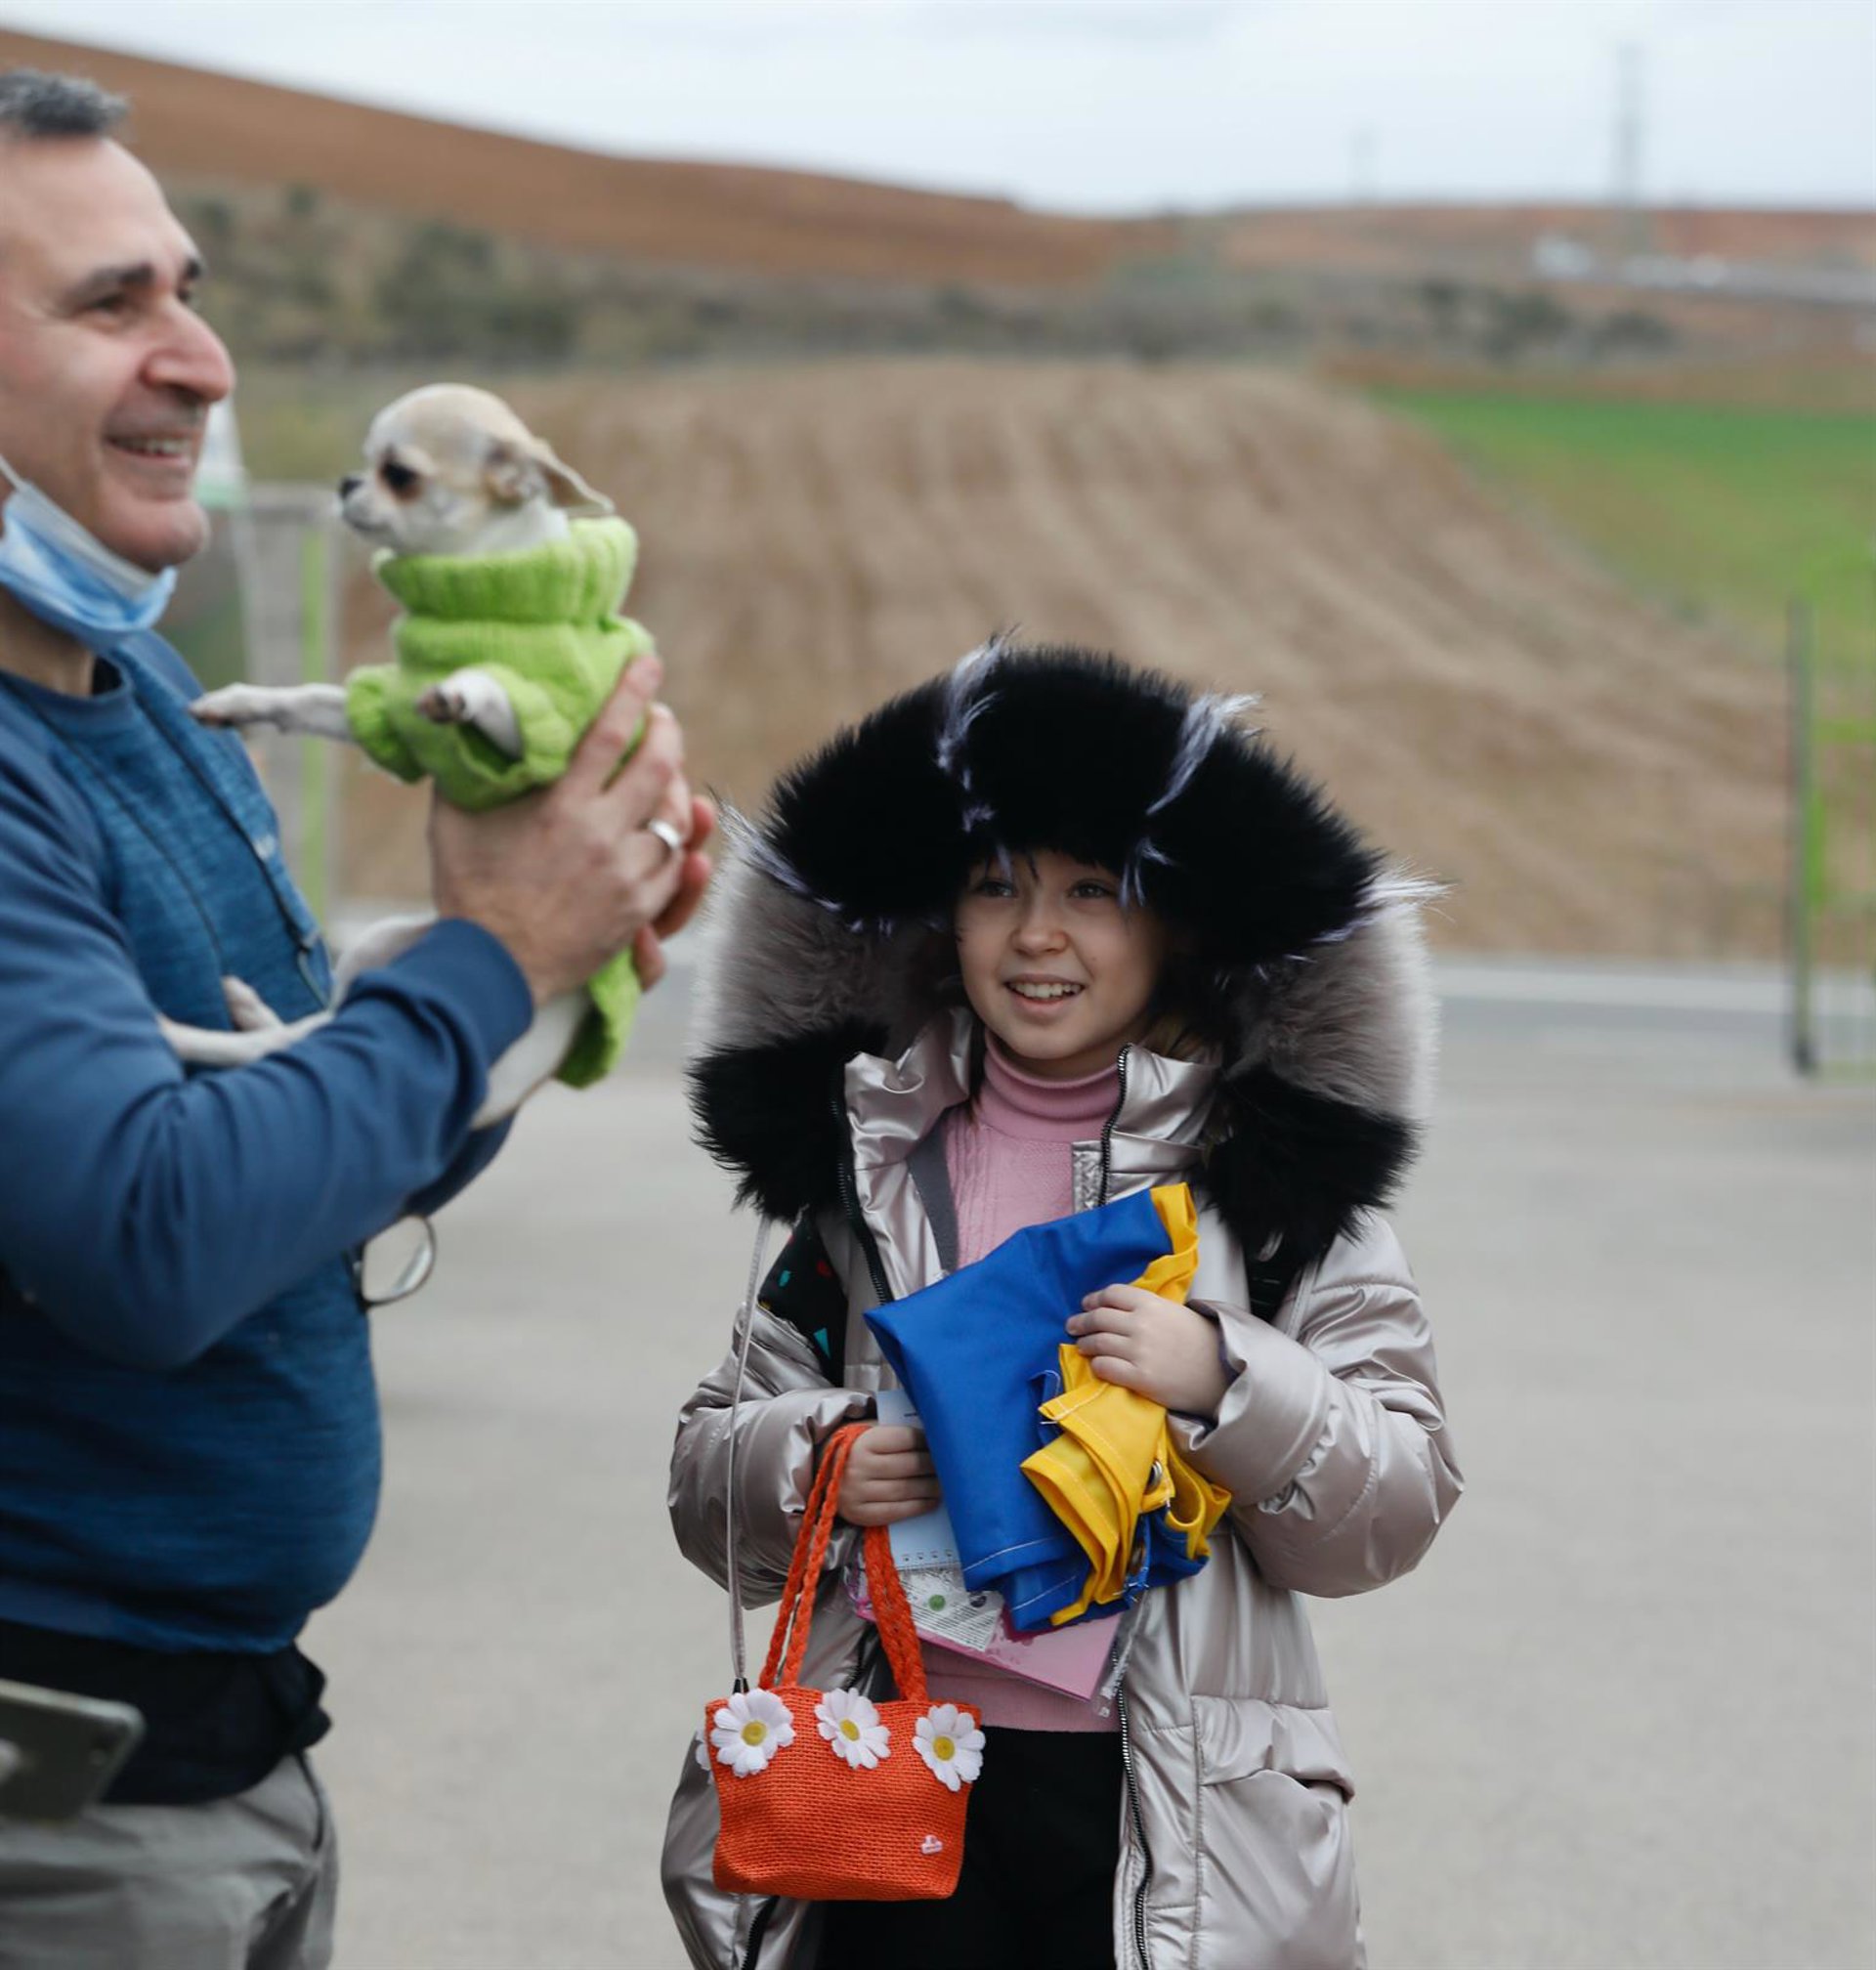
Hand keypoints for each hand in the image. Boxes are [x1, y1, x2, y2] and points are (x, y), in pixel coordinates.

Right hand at [428, 655, 710, 1002]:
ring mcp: (627, 876)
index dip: (634, 693)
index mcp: (561, 809)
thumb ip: (465, 771)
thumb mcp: (454, 823)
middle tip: (662, 720)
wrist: (491, 968)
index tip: (648, 664)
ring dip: (678, 791)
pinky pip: (677, 867)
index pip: (610, 736)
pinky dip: (680, 844)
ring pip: (676, 820)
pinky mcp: (639, 910)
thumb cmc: (468, 893)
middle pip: (659, 770)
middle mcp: (603, 838)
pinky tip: (672, 829)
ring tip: (667, 775)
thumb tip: (453, 720)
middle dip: (667, 734)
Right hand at [833, 1424, 940, 1527]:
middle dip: (934, 1466)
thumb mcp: (871, 1431)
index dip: (928, 1441)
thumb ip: (897, 1434)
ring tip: (946, 1484)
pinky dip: (918, 1507)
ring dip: (931, 1488)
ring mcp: (857, 1493)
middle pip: (909, 1466)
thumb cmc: (859, 1448)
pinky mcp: (859, 1514)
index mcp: (863, 1441)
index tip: (941, 1442)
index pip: (906, 1439)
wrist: (825, 1471)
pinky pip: (895, 1512)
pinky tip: (932, 1501)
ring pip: (905, 1490)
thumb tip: (934, 1439)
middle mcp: (858, 1467)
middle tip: (951, 1466)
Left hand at [1066, 1287, 1231, 1418]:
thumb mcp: (1176, 1312)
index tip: (1087, 1304)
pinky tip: (1097, 1364)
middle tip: (1073, 1326)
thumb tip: (1121, 1308)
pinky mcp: (1139, 1377)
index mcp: (1151, 1304)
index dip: (1094, 1299)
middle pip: (1098, 1318)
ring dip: (1084, 1344)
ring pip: (1097, 1343)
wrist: (1223, 1374)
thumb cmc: (1202, 1341)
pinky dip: (1097, 1365)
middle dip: (1081, 1322)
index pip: (1111, 1294)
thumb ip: (1149, 1308)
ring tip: (1081, 1346)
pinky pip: (1105, 1367)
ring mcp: (1139, 1351)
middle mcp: (1141, 1325)